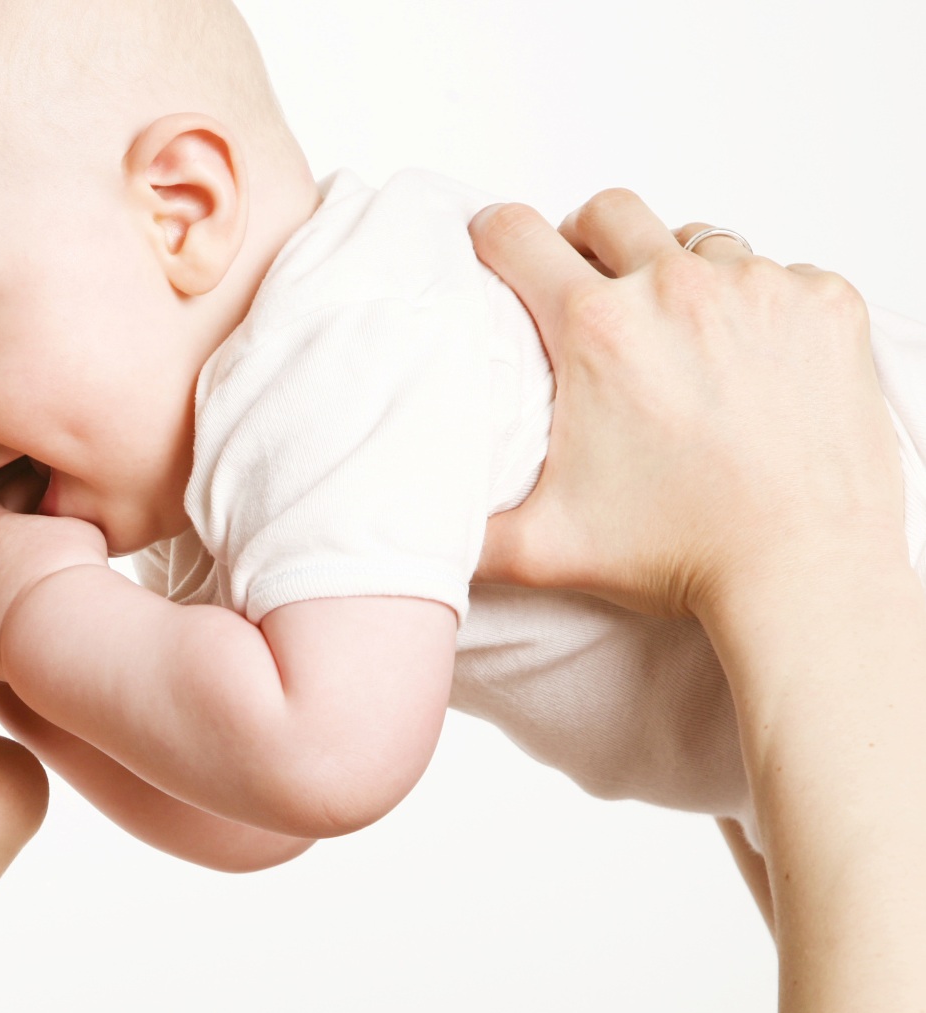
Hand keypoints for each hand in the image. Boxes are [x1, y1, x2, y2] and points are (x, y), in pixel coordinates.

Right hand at [470, 190, 902, 620]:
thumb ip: (465, 532)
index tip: (499, 247)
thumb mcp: (544, 548)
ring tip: (681, 340)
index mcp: (596, 331)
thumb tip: (413, 528)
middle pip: (610, 212)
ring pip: (699, 244)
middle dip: (589, 242)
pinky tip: (753, 365)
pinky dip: (762, 308)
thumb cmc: (681, 555)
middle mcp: (676, 291)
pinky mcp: (826, 305)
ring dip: (680, 276)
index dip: (496, 236)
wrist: (803, 572)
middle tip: (592, 290)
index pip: (517, 234)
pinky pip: (781, 275)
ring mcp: (760, 289)